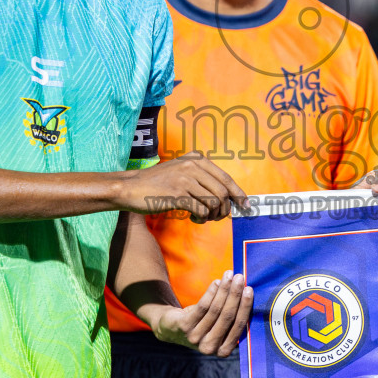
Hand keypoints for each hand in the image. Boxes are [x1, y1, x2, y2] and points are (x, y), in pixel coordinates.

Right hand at [118, 152, 247, 222]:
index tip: (246, 206)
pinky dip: (201, 218)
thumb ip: (202, 178)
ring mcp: (185, 179)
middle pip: (223, 193)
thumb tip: (227, 196)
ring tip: (202, 217)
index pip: (226, 178)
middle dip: (224, 210)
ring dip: (212, 216)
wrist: (131, 187)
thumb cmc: (157, 183)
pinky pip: (201, 210)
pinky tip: (194, 218)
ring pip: (214, 203)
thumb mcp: (181, 171)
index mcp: (197, 159)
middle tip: (216, 218)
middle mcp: (193, 166)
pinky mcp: (177, 194)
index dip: (238, 194)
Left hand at [141, 271, 253, 356]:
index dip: (244, 307)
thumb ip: (233, 319)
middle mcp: (209, 348)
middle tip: (240, 278)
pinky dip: (211, 292)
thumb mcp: (220, 328)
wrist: (173, 329)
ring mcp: (195, 338)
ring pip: (214, 310)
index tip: (249, 290)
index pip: (238, 327)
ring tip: (229, 275)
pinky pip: (202, 306)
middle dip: (235, 295)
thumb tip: (249, 293)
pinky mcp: (184, 326)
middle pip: (227, 317)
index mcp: (223, 351)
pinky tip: (217, 282)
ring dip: (224, 290)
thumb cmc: (204, 325)